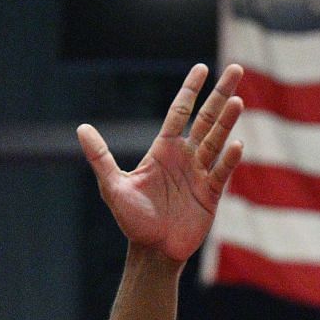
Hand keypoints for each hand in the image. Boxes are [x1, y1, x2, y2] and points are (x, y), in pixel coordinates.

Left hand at [76, 63, 244, 261]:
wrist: (152, 251)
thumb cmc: (132, 219)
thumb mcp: (113, 187)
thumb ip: (100, 157)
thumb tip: (81, 129)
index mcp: (163, 150)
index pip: (180, 112)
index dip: (191, 90)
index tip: (202, 68)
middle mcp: (185, 157)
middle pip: (206, 119)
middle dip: (220, 94)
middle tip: (236, 68)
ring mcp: (200, 173)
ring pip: (217, 140)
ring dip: (227, 121)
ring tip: (237, 100)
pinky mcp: (211, 194)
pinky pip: (222, 172)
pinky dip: (229, 159)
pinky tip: (237, 144)